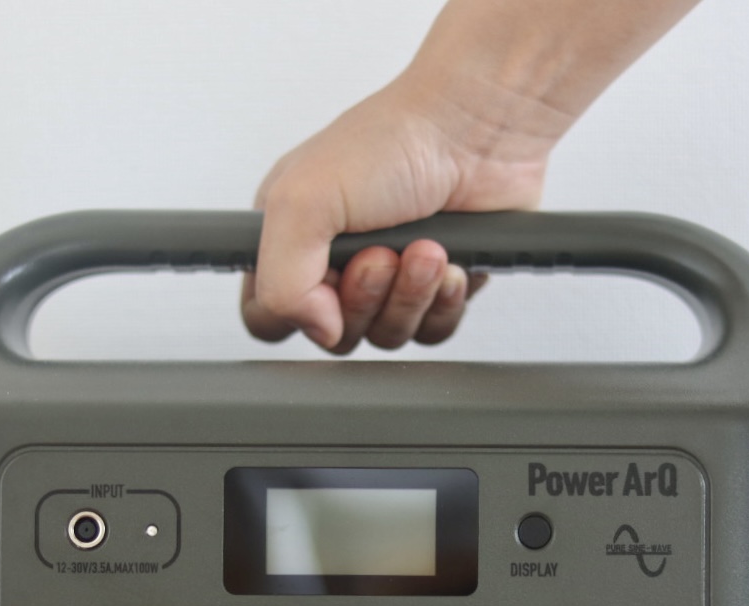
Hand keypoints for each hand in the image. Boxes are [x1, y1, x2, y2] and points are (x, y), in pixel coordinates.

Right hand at [241, 76, 542, 353]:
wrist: (478, 127)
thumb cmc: (395, 141)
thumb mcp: (302, 202)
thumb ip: (282, 281)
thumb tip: (317, 330)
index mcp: (290, 236)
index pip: (269, 314)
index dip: (297, 314)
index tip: (325, 281)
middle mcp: (338, 259)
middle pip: (336, 334)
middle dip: (364, 299)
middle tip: (381, 253)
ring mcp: (391, 275)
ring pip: (387, 335)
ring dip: (409, 295)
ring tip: (425, 247)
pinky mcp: (438, 285)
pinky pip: (433, 331)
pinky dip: (443, 303)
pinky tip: (450, 263)